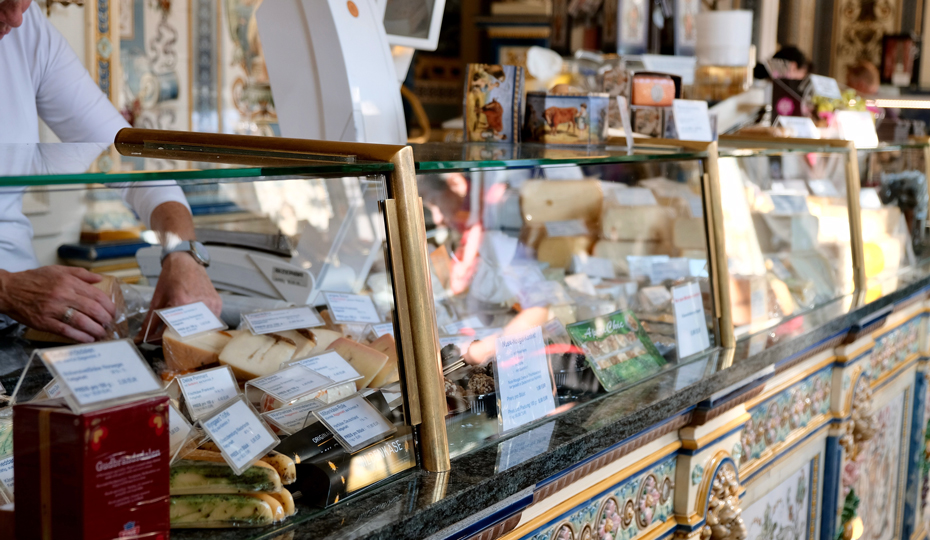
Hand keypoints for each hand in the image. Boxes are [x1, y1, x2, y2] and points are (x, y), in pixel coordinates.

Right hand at [0, 266, 116, 342]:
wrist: (9, 290)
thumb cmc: (34, 280)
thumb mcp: (58, 270)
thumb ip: (81, 274)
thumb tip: (99, 279)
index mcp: (68, 282)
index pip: (96, 295)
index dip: (109, 305)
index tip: (113, 311)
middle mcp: (63, 295)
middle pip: (92, 309)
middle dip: (105, 319)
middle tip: (109, 324)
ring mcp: (53, 309)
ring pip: (81, 322)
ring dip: (95, 330)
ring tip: (102, 333)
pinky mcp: (44, 322)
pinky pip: (65, 331)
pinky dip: (79, 336)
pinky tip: (88, 339)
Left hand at [140, 252, 221, 340]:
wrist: (186, 261)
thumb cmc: (172, 276)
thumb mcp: (157, 298)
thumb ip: (150, 321)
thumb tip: (141, 338)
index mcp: (181, 302)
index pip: (170, 331)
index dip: (161, 338)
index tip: (156, 339)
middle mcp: (198, 304)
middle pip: (186, 333)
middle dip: (175, 336)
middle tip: (168, 334)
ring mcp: (210, 304)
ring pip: (200, 330)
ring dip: (190, 332)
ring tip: (182, 326)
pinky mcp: (217, 303)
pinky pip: (211, 322)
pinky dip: (202, 324)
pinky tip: (195, 319)